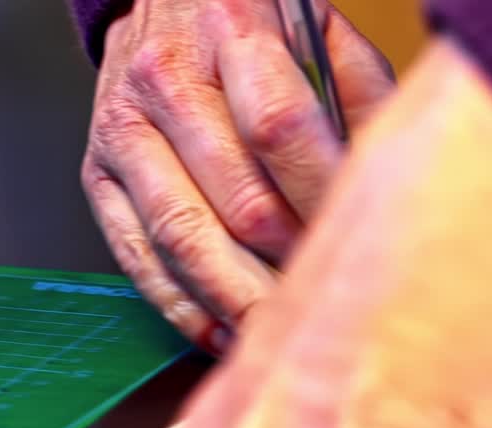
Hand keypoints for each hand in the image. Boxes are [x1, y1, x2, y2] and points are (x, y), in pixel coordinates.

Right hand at [82, 0, 393, 352]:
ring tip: (284, 334)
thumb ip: (364, 100)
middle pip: (238, 201)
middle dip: (292, 263)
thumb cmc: (256, 23)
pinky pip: (140, 259)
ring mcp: (123, 133)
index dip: (321, 197)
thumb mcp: (324, 34)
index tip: (359, 241)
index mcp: (232, 33)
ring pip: (185, 241)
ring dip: (241, 300)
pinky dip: (186, 308)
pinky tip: (227, 333)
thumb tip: (391, 189)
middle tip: (334, 301)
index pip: (280, 130)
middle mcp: (166, 82)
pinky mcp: (100, 177)